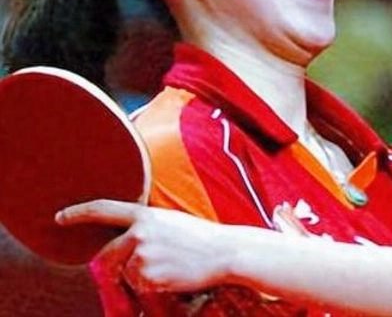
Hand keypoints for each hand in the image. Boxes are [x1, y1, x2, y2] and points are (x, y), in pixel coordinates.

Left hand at [56, 200, 229, 292]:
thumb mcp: (173, 223)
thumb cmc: (204, 239)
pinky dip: (151, 288)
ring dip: (141, 277)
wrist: (225, 252)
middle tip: (150, 268)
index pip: (104, 210)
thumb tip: (126, 246)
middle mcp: (139, 232)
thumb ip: (148, 229)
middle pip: (108, 255)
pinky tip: (172, 277)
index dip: (79, 213)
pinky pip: (138, 287)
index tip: (60, 217)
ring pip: (125, 274)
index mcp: (147, 214)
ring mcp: (141, 254)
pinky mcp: (146, 275)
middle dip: (118, 266)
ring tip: (171, 269)